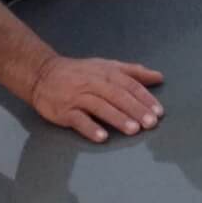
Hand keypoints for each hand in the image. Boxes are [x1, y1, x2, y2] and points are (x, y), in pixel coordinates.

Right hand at [28, 55, 165, 141]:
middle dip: (135, 109)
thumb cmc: (80, 73)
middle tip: (150, 123)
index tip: (158, 111)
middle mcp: (93, 83)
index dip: (144, 97)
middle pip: (117, 95)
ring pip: (100, 106)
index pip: (128, 84)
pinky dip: (90, 128)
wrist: (42, 74)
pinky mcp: (64, 111)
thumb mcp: (106, 66)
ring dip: (117, 118)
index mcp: (106, 72)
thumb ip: (132, 72)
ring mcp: (77, 97)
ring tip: (133, 129)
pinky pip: (78, 119)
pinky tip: (102, 137)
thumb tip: (159, 77)